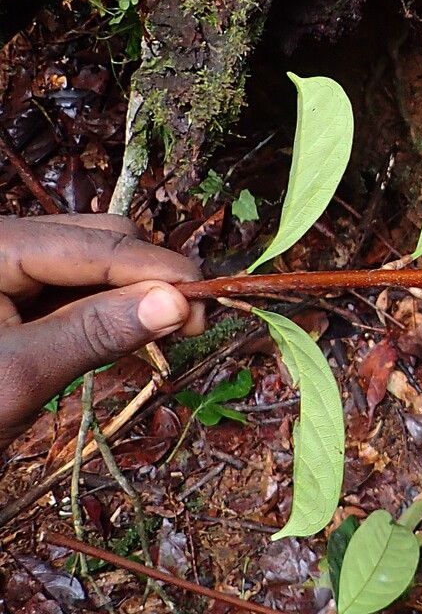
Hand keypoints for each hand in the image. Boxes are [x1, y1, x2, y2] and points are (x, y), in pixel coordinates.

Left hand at [0, 216, 204, 447]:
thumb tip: (176, 304)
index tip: (209, 302)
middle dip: (147, 277)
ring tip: (163, 334)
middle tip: (187, 327)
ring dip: (132, 294)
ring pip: (90, 262)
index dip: (158, 271)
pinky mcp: (9, 295)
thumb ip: (97, 331)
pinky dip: (105, 310)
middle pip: (97, 239)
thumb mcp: (22, 373)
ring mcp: (4, 269)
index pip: (96, 244)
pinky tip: (127, 335)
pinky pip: (71, 288)